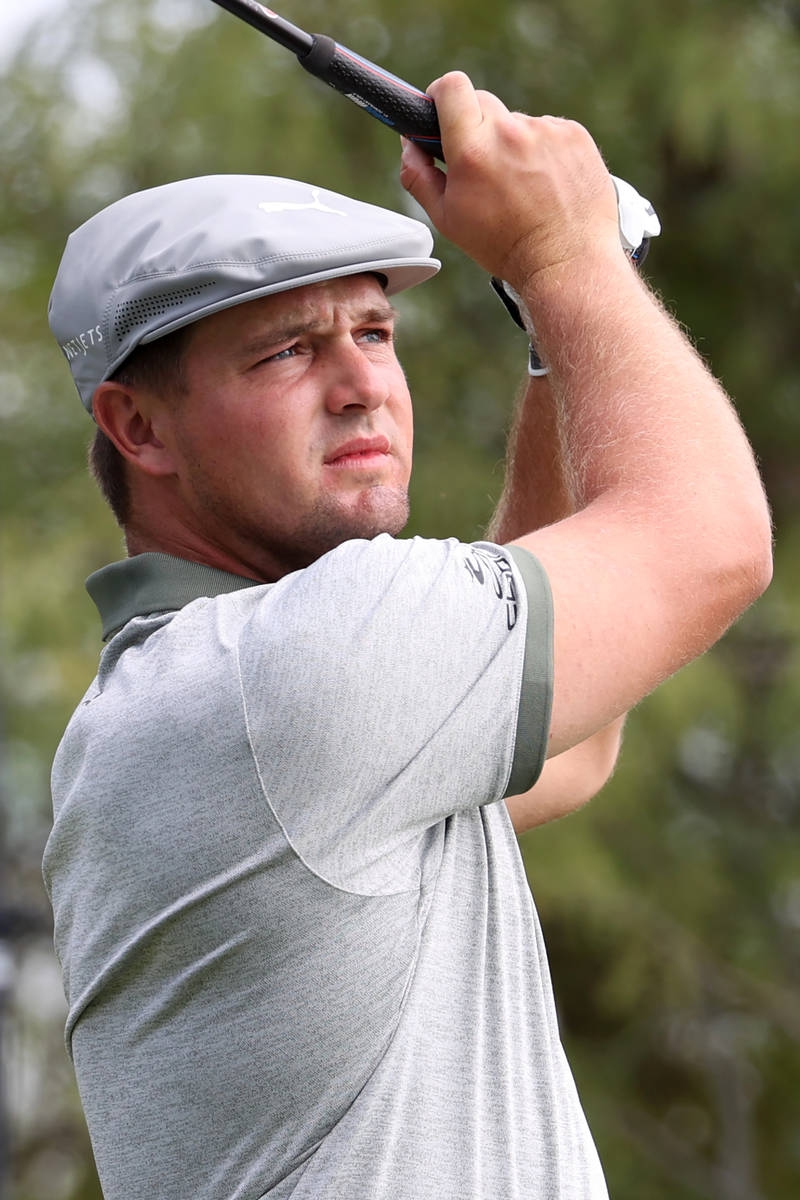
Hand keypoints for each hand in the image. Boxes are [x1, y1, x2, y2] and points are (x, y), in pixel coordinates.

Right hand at [399, 72, 621, 289]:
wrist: (567, 261)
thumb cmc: (505, 246)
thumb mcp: (449, 220)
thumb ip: (420, 178)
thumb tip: (409, 146)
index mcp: (473, 151)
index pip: (451, 87)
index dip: (441, 94)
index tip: (441, 110)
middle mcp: (510, 132)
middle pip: (483, 103)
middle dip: (477, 128)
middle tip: (484, 166)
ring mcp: (547, 131)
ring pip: (518, 123)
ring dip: (514, 145)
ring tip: (525, 187)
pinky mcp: (575, 135)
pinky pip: (549, 131)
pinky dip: (545, 152)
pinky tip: (548, 184)